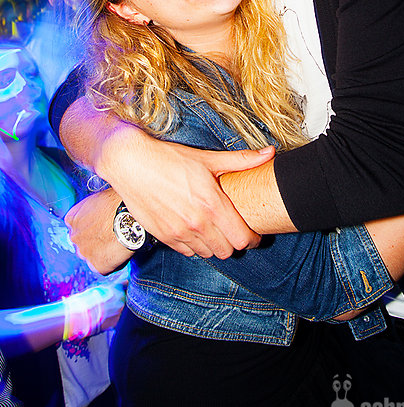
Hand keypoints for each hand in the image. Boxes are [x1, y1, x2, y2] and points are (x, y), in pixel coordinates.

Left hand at [65, 189, 132, 274]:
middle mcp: (74, 237)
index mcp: (72, 219)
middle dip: (94, 242)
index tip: (101, 227)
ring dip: (102, 253)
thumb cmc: (118, 203)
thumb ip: (91, 210)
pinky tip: (121, 251)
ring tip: (118, 244)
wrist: (129, 216)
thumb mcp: (98, 199)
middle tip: (111, 236)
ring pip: (92, 256)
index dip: (91, 228)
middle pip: (83, 243)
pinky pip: (104, 268)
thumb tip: (98, 214)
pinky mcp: (97, 266)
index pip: (77, 228)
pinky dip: (112, 263)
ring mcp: (84, 252)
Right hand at [97, 124, 273, 258]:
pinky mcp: (164, 237)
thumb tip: (270, 153)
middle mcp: (197, 223)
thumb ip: (241, 160)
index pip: (243, 239)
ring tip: (217, 230)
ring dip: (216, 245)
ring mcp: (179, 233)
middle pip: (228, 251)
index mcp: (212, 205)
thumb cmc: (170, 159)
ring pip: (209, 254)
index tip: (254, 233)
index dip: (253, 239)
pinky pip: (189, 252)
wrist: (132, 165)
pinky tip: (196, 230)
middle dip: (235, 243)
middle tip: (236, 230)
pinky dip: (196, 245)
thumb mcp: (208, 158)